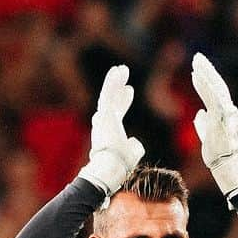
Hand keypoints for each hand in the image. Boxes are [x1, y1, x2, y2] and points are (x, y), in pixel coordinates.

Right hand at [79, 65, 144, 196]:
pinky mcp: (104, 114)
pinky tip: (117, 70)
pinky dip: (112, 82)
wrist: (111, 167)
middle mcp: (104, 125)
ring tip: (121, 69)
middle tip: (123, 74)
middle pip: (112, 102)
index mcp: (110, 134)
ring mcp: (102, 119)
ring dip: (114, 82)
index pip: (117, 113)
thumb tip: (135, 142)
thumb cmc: (122, 165)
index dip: (124, 101)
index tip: (129, 90)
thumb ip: (134, 146)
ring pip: (108, 96)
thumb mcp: (132, 154)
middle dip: (118, 88)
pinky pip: (108, 94)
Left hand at [191, 52, 237, 195]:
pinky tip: (198, 77)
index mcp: (223, 113)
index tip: (196, 70)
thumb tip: (199, 113)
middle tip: (197, 58)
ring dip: (206, 74)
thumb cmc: (217, 153)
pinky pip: (214, 97)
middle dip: (207, 71)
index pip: (215, 93)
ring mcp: (226, 113)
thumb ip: (203, 124)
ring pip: (216, 88)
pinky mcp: (222, 118)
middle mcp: (227, 110)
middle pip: (217, 85)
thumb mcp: (207, 135)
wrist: (224, 166)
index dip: (206, 80)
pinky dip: (206, 86)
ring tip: (196, 63)